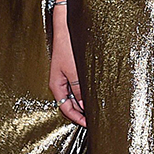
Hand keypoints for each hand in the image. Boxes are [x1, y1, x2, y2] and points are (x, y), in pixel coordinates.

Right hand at [49, 8, 85, 127]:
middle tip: (95, 120)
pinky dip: (85, 94)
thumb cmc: (67, 47)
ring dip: (84, 104)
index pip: (65, 109)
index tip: (89, 125)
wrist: (65, 28)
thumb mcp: (74, 70)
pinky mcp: (72, 71)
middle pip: (70, 104)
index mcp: (56, 85)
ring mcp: (66, 78)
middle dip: (81, 113)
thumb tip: (83, 105)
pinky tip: (94, 95)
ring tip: (97, 110)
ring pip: (75, 97)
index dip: (77, 118)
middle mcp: (60, 83)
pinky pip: (78, 87)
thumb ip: (79, 88)